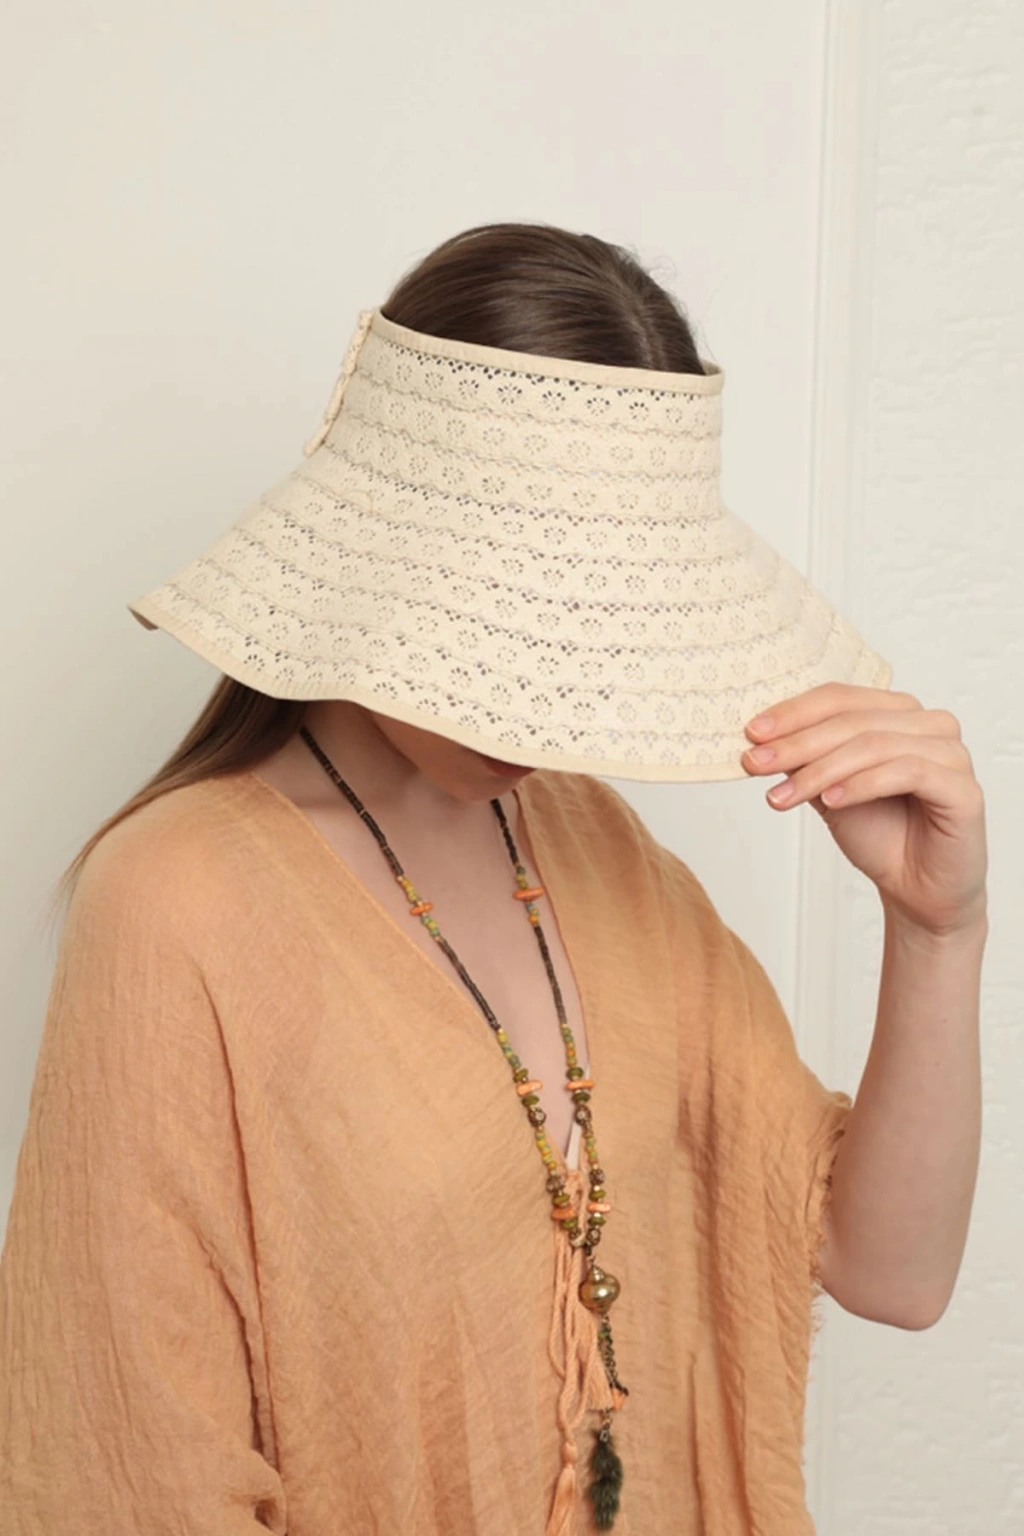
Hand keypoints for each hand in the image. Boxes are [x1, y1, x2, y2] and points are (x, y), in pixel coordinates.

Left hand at [740, 683, 987, 938]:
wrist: (916, 890)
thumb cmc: (880, 835)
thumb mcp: (827, 791)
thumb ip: (804, 762)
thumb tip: (759, 738)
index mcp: (898, 713)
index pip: (840, 698)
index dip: (793, 713)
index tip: (751, 734)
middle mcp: (929, 724)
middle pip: (852, 720)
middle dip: (797, 743)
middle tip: (755, 763)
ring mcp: (951, 753)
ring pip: (874, 744)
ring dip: (819, 770)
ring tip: (782, 795)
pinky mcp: (964, 788)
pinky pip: (907, 772)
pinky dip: (861, 784)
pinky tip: (830, 802)